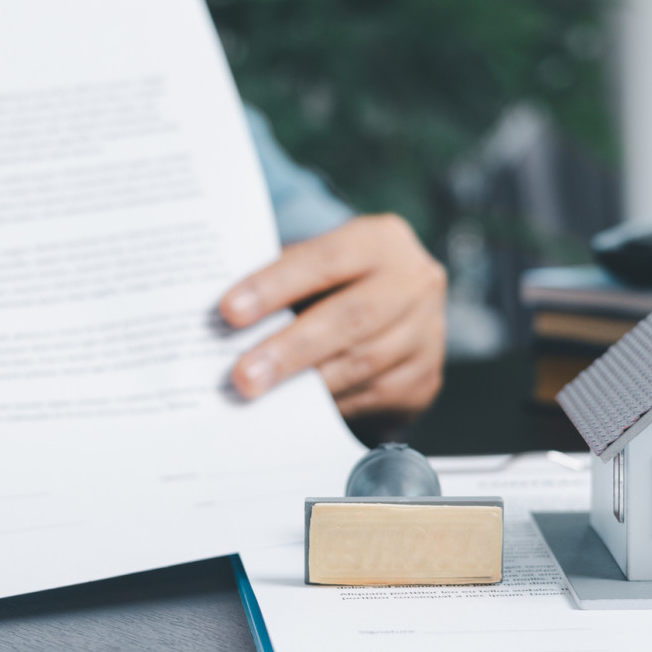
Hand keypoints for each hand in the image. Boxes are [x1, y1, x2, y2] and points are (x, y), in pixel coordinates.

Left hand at [220, 214, 446, 421]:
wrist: (402, 308)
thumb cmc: (341, 282)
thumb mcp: (319, 263)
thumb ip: (283, 281)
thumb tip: (224, 320)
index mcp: (382, 240)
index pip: (326, 259)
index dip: (276, 285)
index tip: (229, 311)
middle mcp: (414, 283)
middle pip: (349, 319)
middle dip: (290, 350)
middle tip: (243, 376)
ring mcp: (426, 334)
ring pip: (362, 364)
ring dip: (306, 385)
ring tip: (259, 397)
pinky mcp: (425, 379)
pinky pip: (373, 398)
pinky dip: (332, 405)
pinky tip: (298, 411)